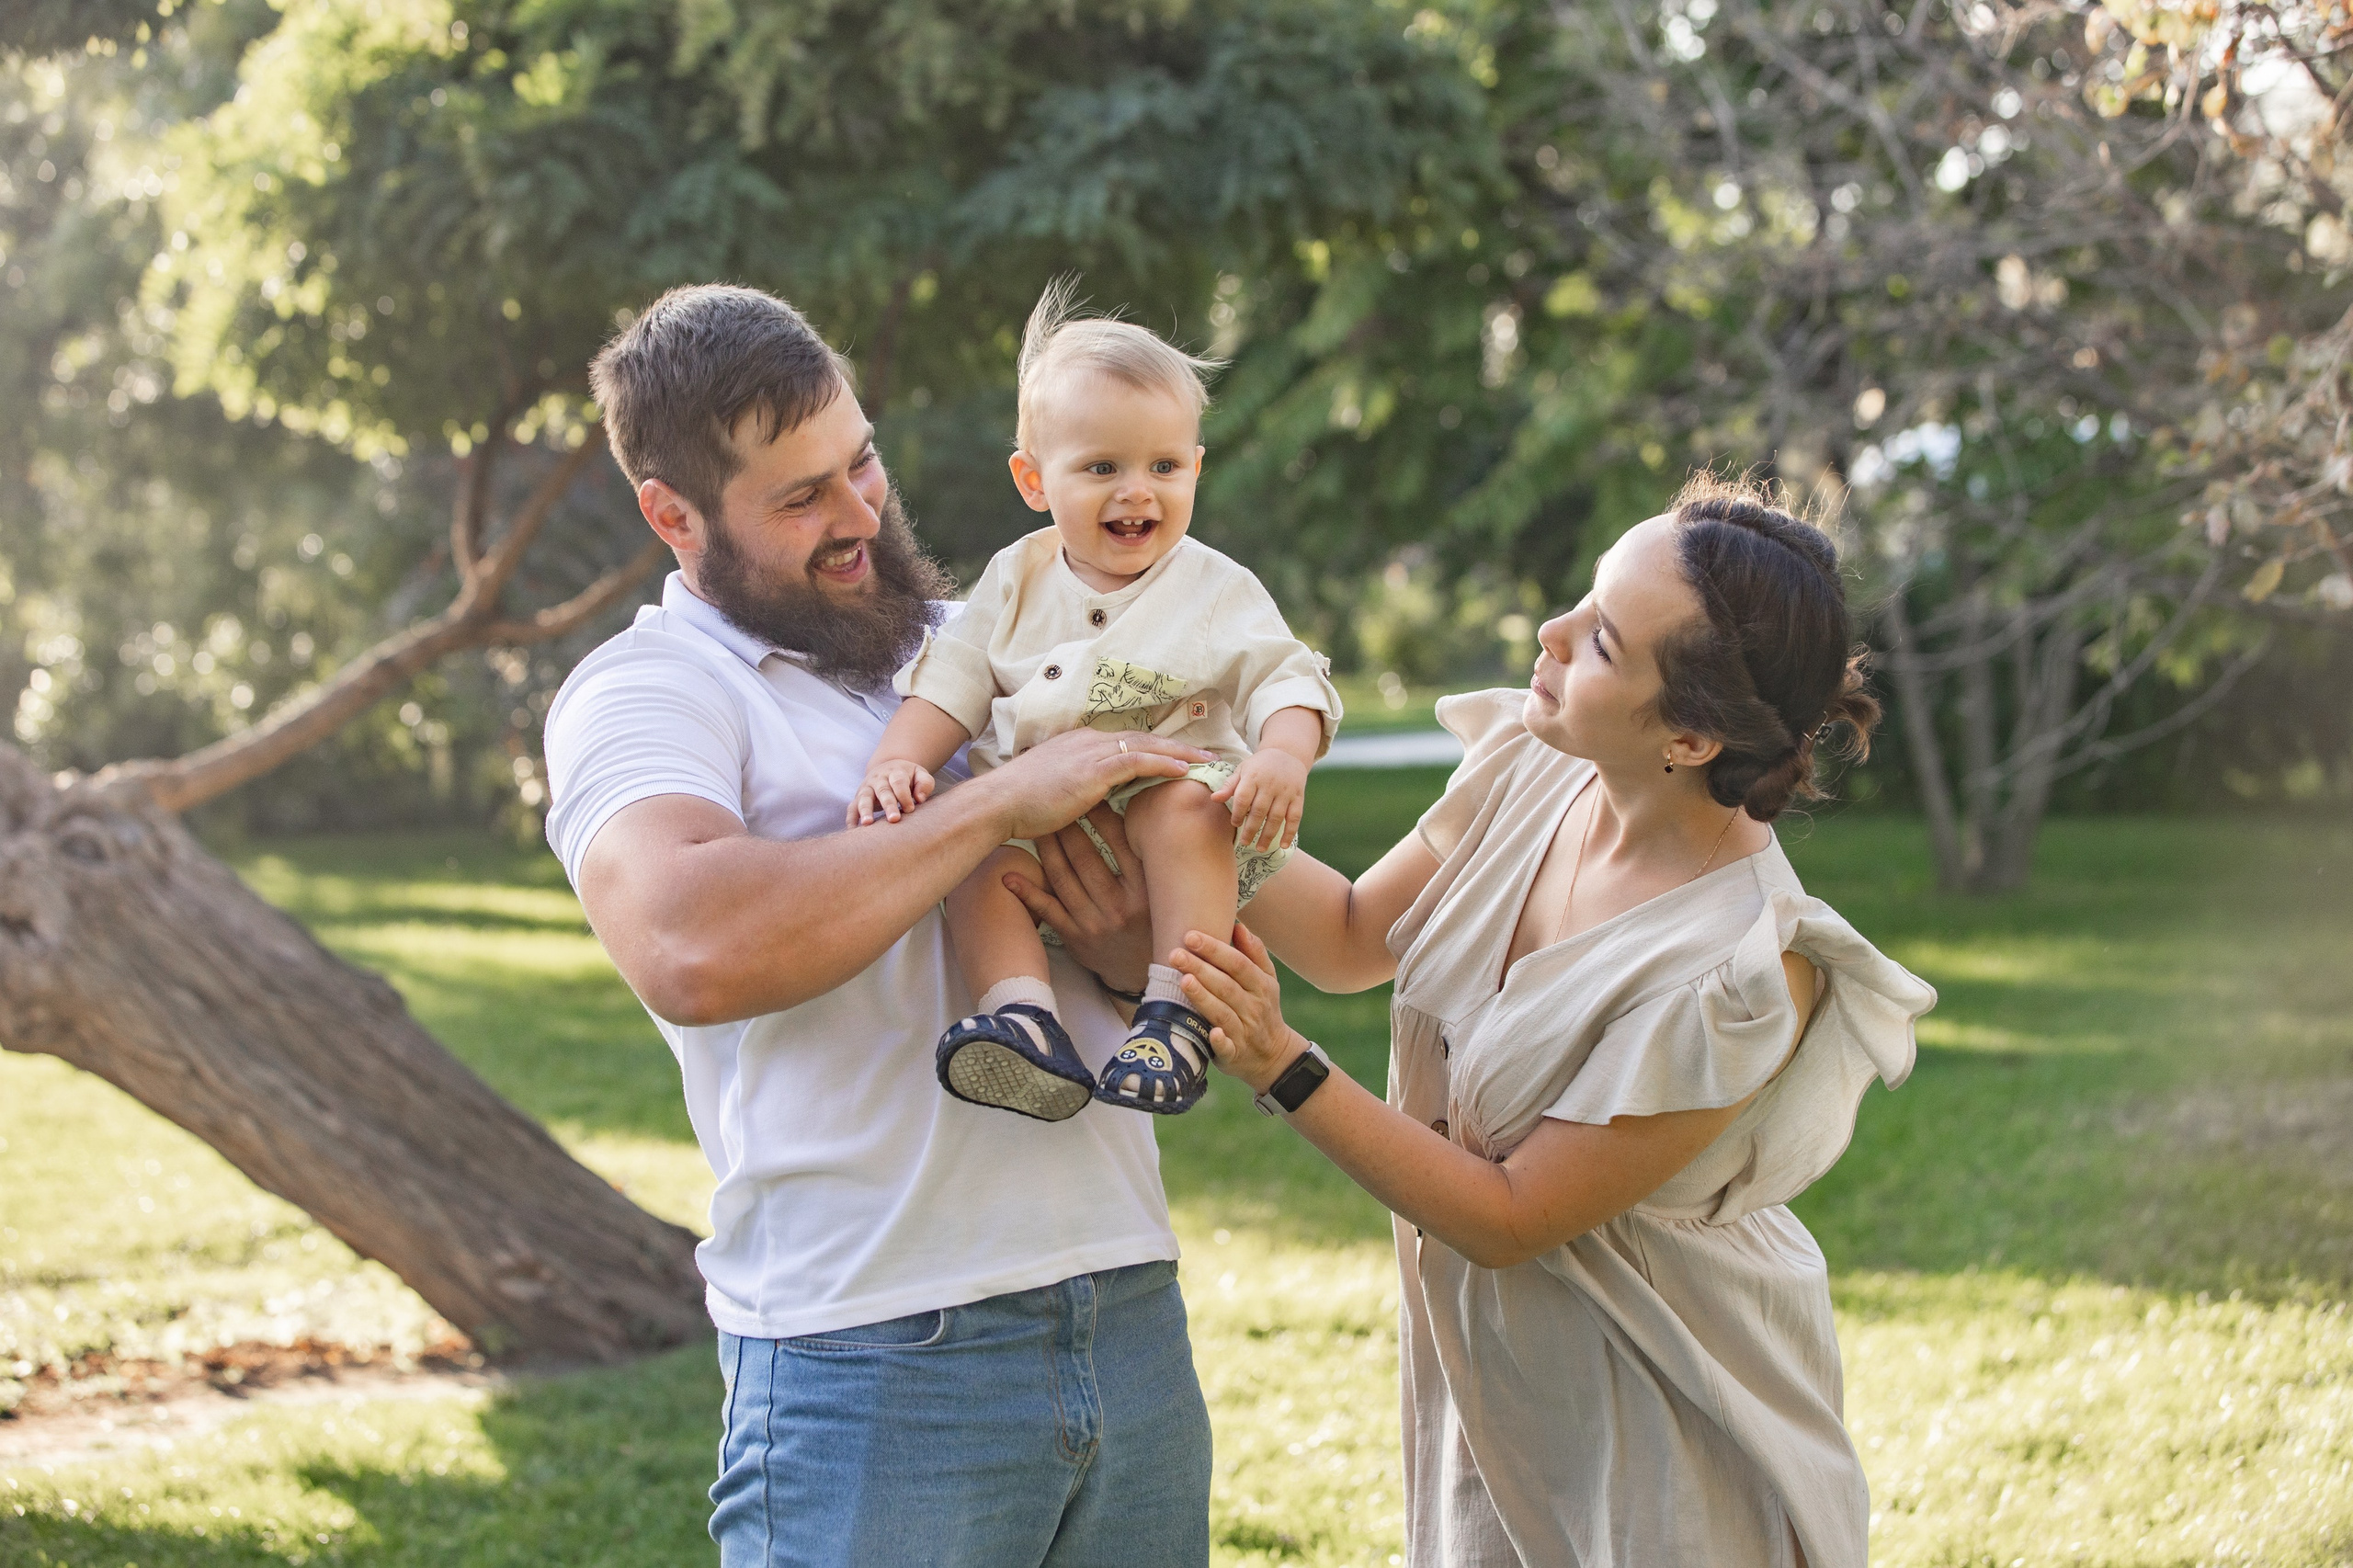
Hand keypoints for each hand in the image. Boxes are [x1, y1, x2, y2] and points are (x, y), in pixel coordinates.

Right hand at [850, 759, 934, 826]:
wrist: (888, 767)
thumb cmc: (908, 777)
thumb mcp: (920, 774)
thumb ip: (924, 783)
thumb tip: (920, 799)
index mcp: (895, 772)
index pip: (899, 782)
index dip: (904, 795)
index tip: (910, 809)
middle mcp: (878, 779)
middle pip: (883, 791)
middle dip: (888, 805)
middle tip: (894, 819)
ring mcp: (866, 788)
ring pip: (864, 798)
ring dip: (865, 810)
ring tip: (867, 824)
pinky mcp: (858, 798)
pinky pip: (852, 808)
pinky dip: (851, 819)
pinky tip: (853, 831)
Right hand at [982, 728, 1212, 842]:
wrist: (998, 804)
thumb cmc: (1019, 804)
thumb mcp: (1053, 789)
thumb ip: (1075, 787)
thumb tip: (1091, 799)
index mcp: (1080, 744)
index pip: (1126, 741)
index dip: (1155, 747)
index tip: (1178, 755)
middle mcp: (1088, 741)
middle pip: (1143, 738)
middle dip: (1176, 745)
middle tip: (1205, 754)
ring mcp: (1091, 753)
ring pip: (1146, 746)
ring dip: (1179, 752)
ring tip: (1206, 761)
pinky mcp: (1093, 770)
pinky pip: (1138, 762)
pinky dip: (1163, 763)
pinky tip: (1184, 770)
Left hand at [1001, 806, 1153, 993]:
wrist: (1139, 971)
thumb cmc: (1148, 921)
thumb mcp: (1158, 892)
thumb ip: (1146, 859)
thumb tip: (1135, 811)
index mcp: (1144, 889)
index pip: (1120, 843)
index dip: (1101, 815)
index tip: (1089, 793)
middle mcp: (1119, 906)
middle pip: (1085, 857)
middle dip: (1066, 826)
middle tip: (1054, 803)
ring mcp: (1094, 923)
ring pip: (1063, 878)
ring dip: (1046, 849)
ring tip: (1035, 826)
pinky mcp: (1074, 937)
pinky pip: (1047, 910)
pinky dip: (1027, 892)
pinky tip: (1009, 875)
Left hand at [1168, 923, 1301, 1094]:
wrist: (1273, 1055)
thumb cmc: (1262, 1008)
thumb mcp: (1267, 981)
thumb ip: (1254, 953)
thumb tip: (1239, 926)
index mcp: (1261, 986)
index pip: (1238, 964)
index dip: (1215, 949)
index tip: (1191, 935)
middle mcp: (1253, 1007)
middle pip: (1226, 986)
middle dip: (1201, 969)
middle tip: (1175, 954)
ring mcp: (1244, 1032)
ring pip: (1222, 1013)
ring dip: (1204, 998)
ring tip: (1183, 981)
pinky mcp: (1234, 1054)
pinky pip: (1227, 1048)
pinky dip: (1219, 1041)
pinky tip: (1210, 1032)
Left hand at [1212, 748, 1307, 853]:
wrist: (1287, 753)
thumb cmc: (1259, 766)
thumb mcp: (1242, 769)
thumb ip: (1229, 786)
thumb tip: (1213, 799)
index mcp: (1253, 776)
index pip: (1243, 798)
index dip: (1237, 813)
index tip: (1234, 824)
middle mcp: (1270, 784)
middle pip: (1259, 810)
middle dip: (1251, 829)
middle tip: (1244, 843)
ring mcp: (1286, 791)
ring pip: (1276, 817)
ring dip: (1268, 835)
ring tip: (1260, 848)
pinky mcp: (1298, 797)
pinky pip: (1295, 817)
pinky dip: (1290, 832)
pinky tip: (1283, 845)